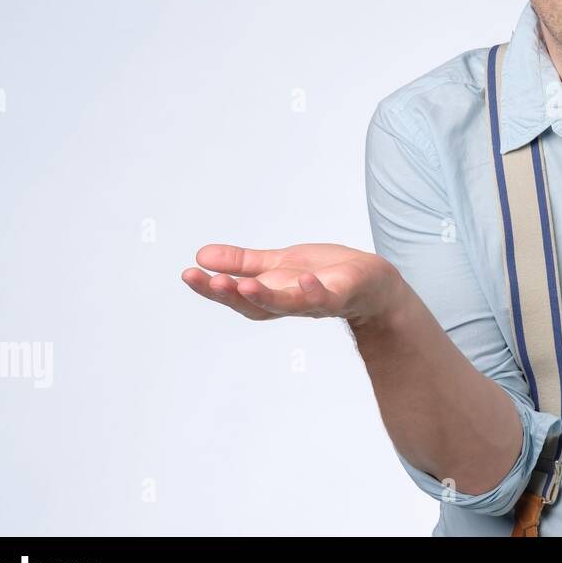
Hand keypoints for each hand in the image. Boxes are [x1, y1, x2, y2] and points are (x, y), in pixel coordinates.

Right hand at [181, 243, 397, 326]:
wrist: (373, 284)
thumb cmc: (326, 274)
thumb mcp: (279, 264)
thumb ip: (243, 263)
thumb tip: (201, 256)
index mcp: (272, 294)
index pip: (237, 295)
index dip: (212, 289)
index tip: (188, 273)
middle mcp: (290, 303)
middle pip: (254, 306)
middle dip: (228, 295)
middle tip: (206, 280)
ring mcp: (316, 301)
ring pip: (286, 305)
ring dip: (264, 297)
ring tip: (243, 285)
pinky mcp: (342, 294)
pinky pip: (327, 298)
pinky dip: (314, 291)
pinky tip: (303, 279)